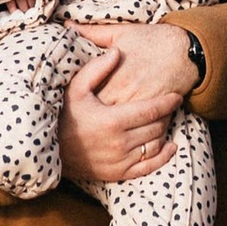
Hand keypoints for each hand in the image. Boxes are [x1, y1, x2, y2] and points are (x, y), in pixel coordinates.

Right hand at [62, 23, 196, 183]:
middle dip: (166, 116)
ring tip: (165, 121)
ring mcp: (120, 160)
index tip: (177, 96)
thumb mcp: (75, 88)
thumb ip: (97, 69)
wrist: (49, 148)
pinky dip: (163, 157)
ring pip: (155, 145)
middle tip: (169, 107)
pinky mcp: (118, 173)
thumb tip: (117, 51)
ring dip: (164, 132)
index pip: (151, 110)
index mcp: (112, 120)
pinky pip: (149, 167)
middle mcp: (119, 143)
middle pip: (156, 127)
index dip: (167, 102)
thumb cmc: (64, 115)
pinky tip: (169, 147)